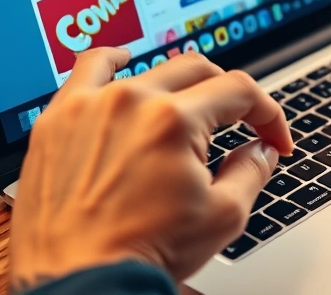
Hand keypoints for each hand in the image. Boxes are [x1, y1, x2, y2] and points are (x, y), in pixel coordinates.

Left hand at [9, 48, 294, 290]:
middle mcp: (131, 101)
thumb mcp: (222, 217)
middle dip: (229, 98)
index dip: (268, 114)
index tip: (271, 140)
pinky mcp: (58, 119)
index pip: (239, 91)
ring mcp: (90, 106)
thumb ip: (252, 172)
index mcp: (174, 121)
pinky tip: (124, 60)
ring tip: (190, 105)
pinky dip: (111, 60)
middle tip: (237, 127)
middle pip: (198, 70)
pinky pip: (86, 70)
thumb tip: (261, 150)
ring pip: (149, 67)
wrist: (80, 284)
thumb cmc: (141, 255)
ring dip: (180, 84)